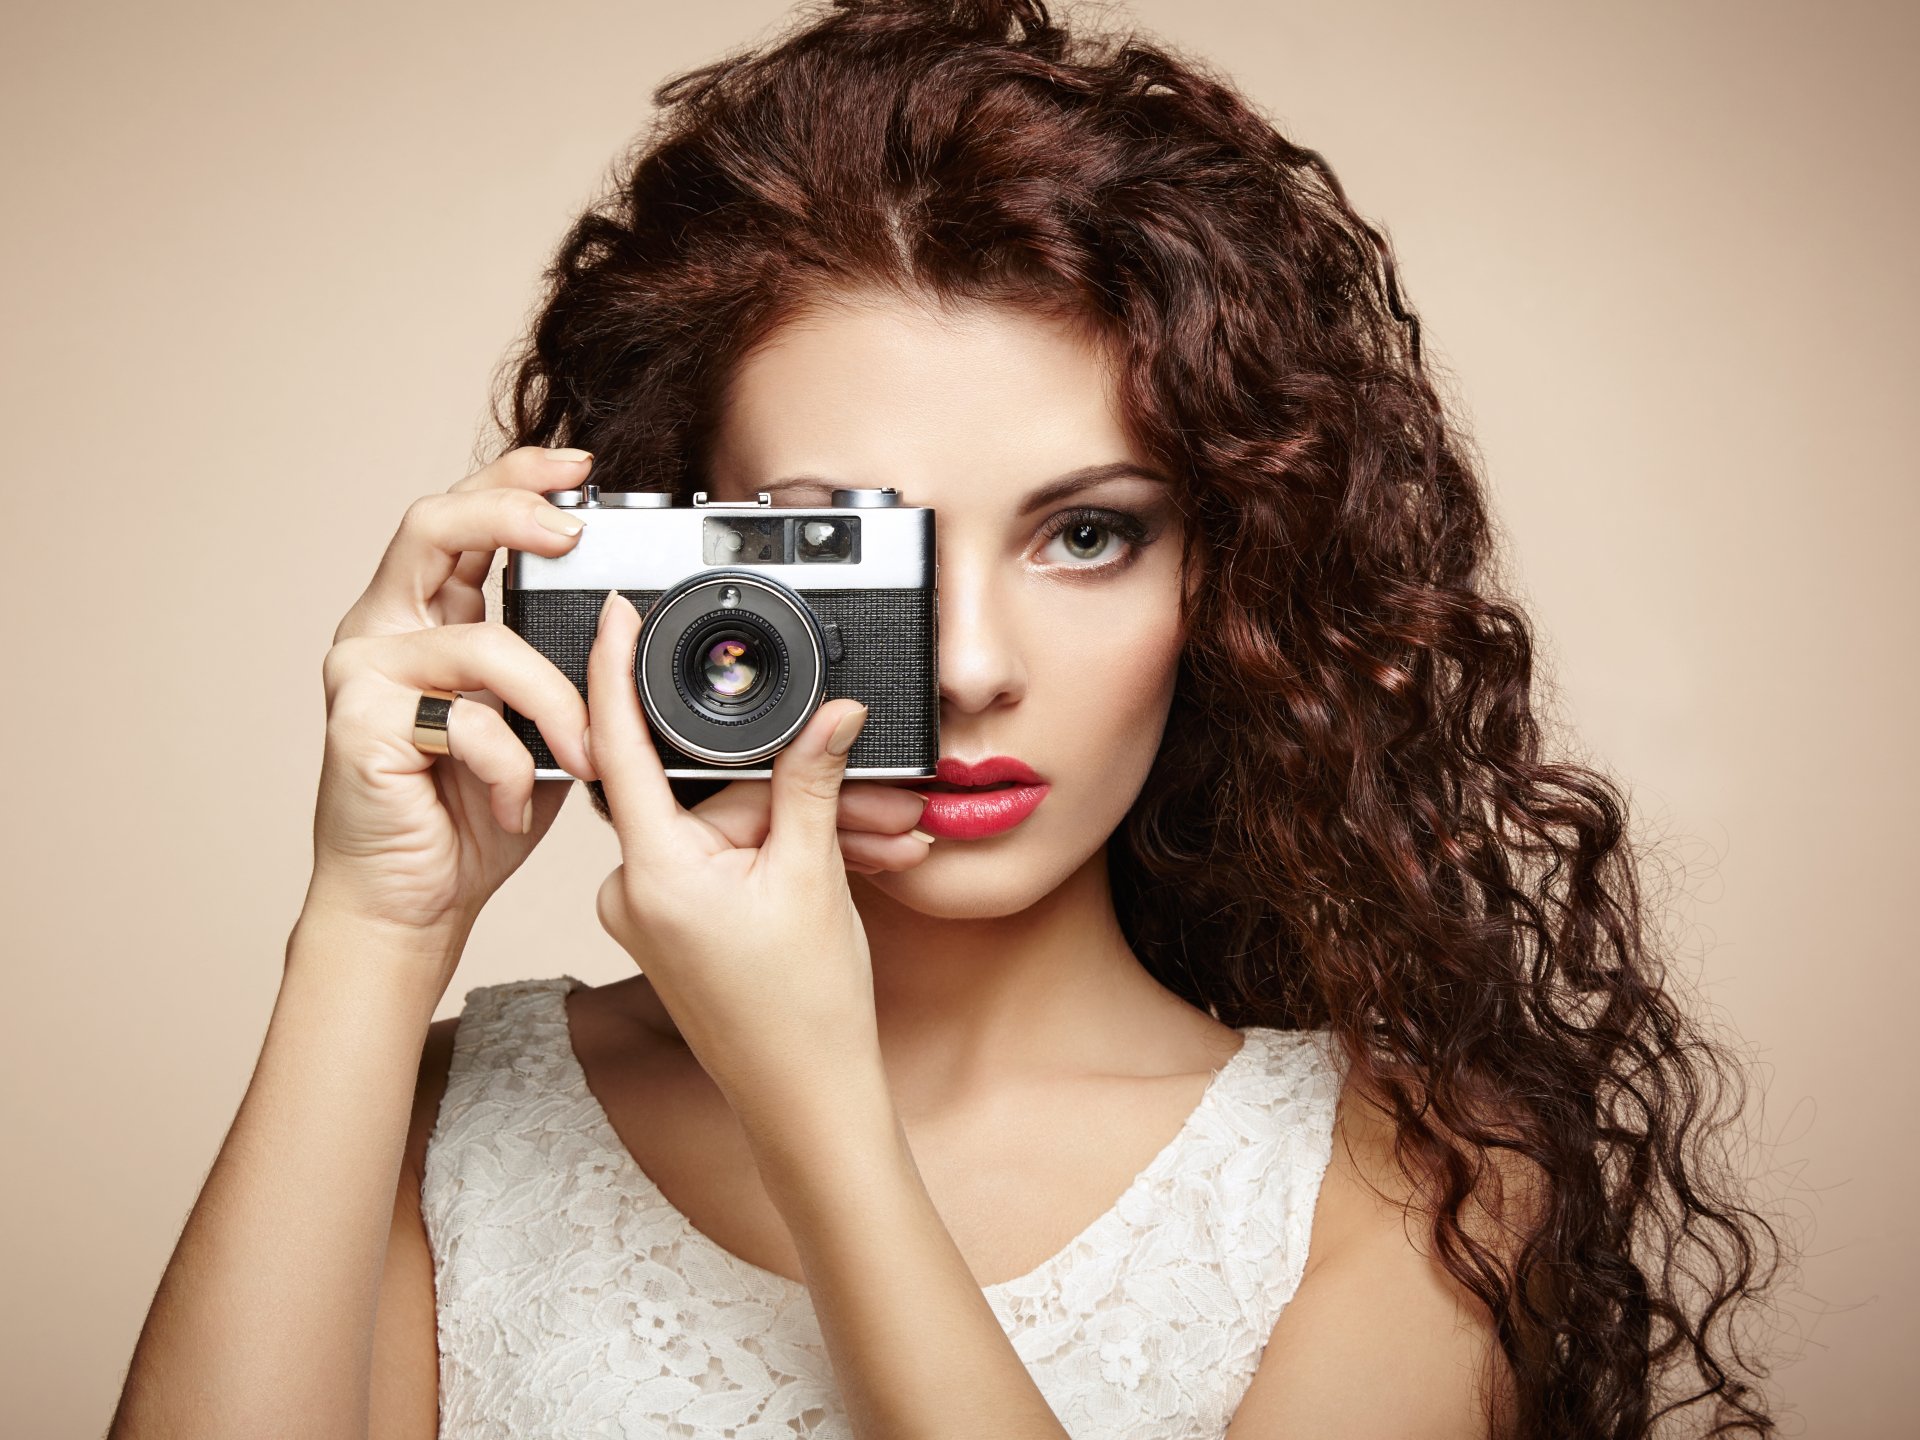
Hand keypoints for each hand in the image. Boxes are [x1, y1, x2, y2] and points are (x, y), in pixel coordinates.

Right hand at [303, 446, 601, 963]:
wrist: (414, 901)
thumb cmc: (469, 814)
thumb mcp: (537, 725)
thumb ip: (559, 668)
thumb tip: (624, 623)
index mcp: (430, 615)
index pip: (466, 519)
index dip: (517, 478)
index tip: (582, 471)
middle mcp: (387, 627)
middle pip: (434, 526)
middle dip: (511, 513)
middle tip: (573, 533)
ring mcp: (363, 670)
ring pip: (482, 644)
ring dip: (555, 703)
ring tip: (584, 756)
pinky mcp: (358, 722)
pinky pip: (466, 720)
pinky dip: (510, 766)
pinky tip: (515, 803)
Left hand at [585, 589, 931, 1113]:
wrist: (809, 1103)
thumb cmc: (802, 1013)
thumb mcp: (813, 877)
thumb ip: (811, 782)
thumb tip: (830, 714)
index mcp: (652, 871)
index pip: (619, 743)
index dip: (618, 669)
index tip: (620, 614)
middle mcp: (637, 889)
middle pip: (710, 791)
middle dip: (792, 785)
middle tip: (871, 793)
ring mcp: (656, 911)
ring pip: (731, 829)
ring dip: (805, 829)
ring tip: (882, 842)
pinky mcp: (679, 927)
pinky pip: (729, 862)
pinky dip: (785, 857)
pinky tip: (850, 861)